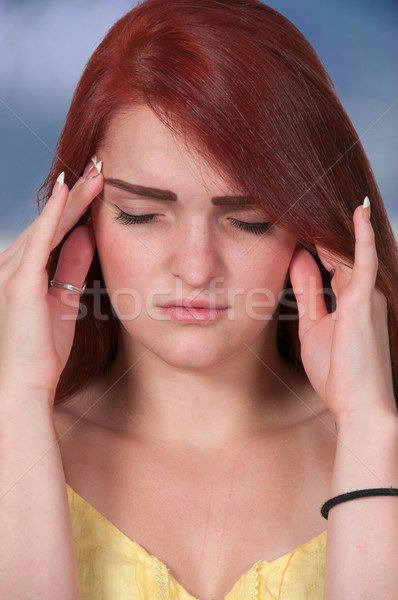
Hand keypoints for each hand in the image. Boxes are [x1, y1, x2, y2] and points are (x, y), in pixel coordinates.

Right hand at [0, 158, 102, 399]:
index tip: (99, 183)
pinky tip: (69, 192)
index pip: (54, 229)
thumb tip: (89, 233)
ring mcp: (12, 271)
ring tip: (98, 173)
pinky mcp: (19, 283)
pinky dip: (55, 216)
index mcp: (25, 270)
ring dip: (72, 198)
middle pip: (52, 221)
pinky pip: (40, 242)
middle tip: (101, 166)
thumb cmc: (43, 348)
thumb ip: (73, 264)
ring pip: (48, 225)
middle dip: (77, 193)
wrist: (26, 384)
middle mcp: (12, 264)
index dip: (76, 205)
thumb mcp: (65, 298)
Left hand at [289, 199, 395, 421]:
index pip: (331, 261)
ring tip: (312, 200)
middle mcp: (363, 291)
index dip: (314, 241)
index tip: (292, 222)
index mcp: (351, 298)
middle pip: (338, 252)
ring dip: (332, 228)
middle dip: (319, 229)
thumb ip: (307, 293)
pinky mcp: (365, 302)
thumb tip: (297, 261)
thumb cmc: (338, 372)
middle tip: (297, 203)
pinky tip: (357, 212)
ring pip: (347, 252)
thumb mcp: (313, 327)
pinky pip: (362, 263)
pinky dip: (360, 237)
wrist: (358, 406)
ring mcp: (367, 295)